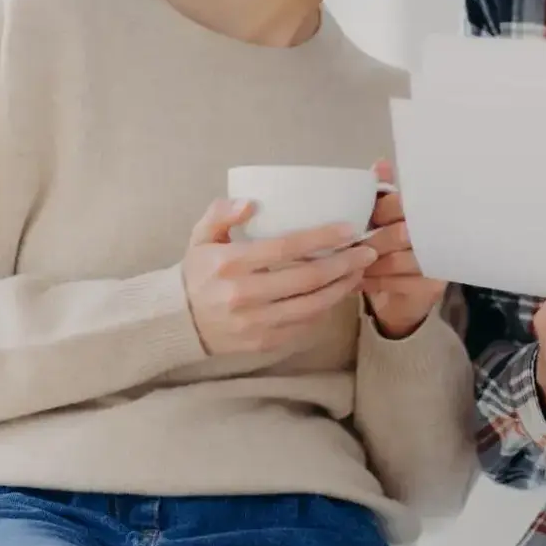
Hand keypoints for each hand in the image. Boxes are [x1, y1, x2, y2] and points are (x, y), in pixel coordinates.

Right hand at [182, 199, 376, 356]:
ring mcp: (255, 323)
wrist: (178, 322)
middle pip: (308, 279)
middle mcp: (244, 295)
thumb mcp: (200, 236)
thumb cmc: (197, 272)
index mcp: (231, 263)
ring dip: (342, 288)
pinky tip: (338, 293)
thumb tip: (251, 202)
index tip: (348, 229)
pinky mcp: (263, 343)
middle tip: (367, 251)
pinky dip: (325, 309)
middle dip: (344, 263)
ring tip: (360, 271)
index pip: (286, 248)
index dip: (322, 238)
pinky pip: (304, 326)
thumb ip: (221, 213)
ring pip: (312, 306)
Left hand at [359, 160, 447, 337]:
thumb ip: (383, 193)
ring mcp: (436, 262)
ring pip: (396, 259)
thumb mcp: (384, 220)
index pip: (403, 205)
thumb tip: (381, 163)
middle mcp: (436, 235)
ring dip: (368, 263)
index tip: (361, 219)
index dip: (380, 210)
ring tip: (346, 264)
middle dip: (370, 240)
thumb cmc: (393, 251)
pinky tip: (355, 282)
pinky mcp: (431, 286)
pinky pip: (397, 282)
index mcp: (424, 213)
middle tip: (347, 246)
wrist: (406, 299)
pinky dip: (372, 282)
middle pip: (400, 232)